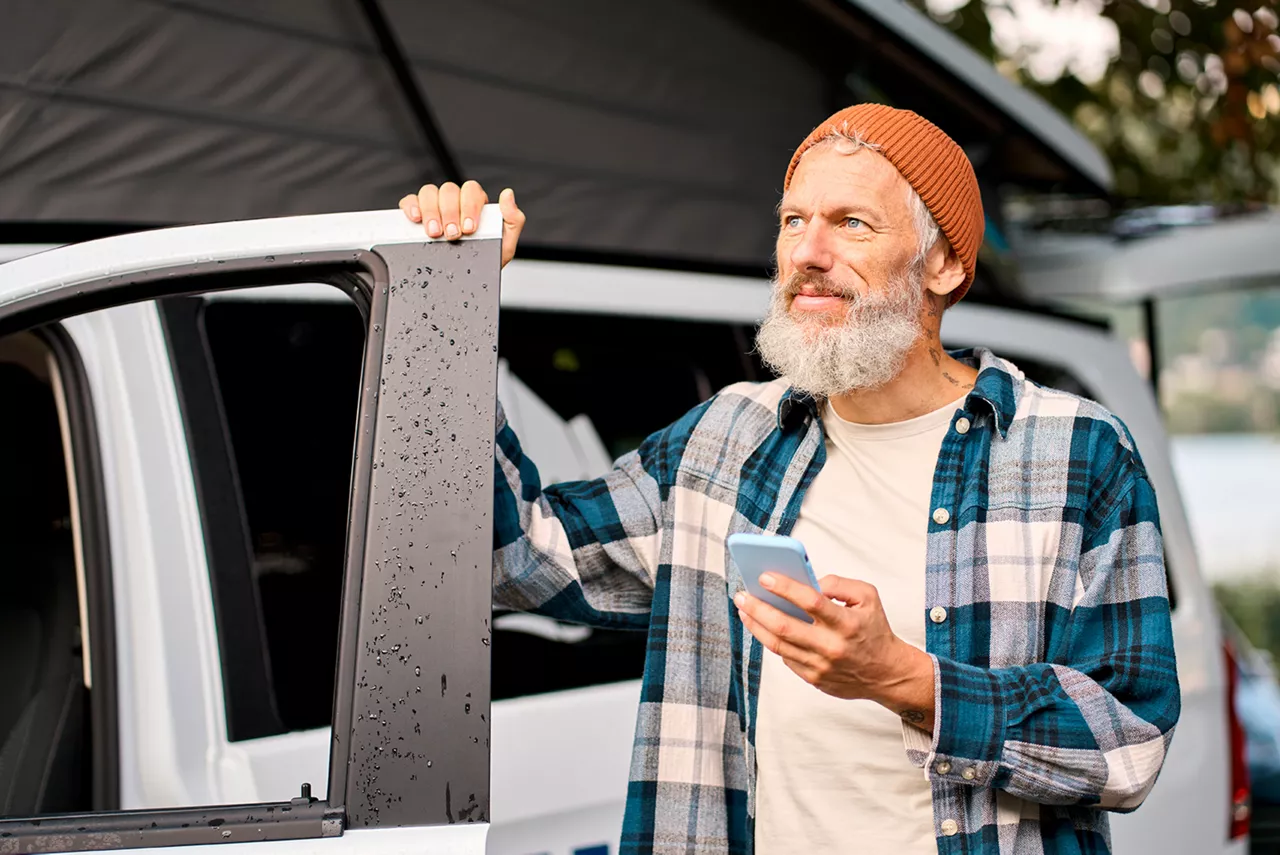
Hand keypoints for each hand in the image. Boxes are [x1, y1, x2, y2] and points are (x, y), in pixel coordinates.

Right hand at [399, 181, 525, 267]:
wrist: (466, 284)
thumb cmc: (484, 262)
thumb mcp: (504, 245)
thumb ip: (513, 220)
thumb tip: (508, 195)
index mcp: (475, 205)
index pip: (471, 191)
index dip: (469, 206)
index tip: (469, 228)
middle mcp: (454, 202)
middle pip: (449, 190)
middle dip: (450, 212)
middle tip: (452, 235)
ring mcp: (434, 207)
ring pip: (429, 192)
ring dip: (431, 211)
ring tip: (435, 233)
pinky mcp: (417, 215)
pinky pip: (410, 200)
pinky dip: (411, 206)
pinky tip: (416, 219)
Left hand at [734, 573, 935, 729]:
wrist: (886, 672)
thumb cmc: (874, 629)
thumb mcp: (868, 597)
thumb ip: (839, 584)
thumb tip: (809, 581)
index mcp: (846, 623)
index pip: (811, 602)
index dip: (785, 588)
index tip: (764, 576)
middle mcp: (832, 646)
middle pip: (785, 626)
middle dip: (758, 608)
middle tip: (742, 594)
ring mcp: (821, 666)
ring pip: (778, 645)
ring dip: (756, 625)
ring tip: (744, 609)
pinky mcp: (813, 679)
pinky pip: (785, 658)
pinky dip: (771, 641)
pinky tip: (761, 627)